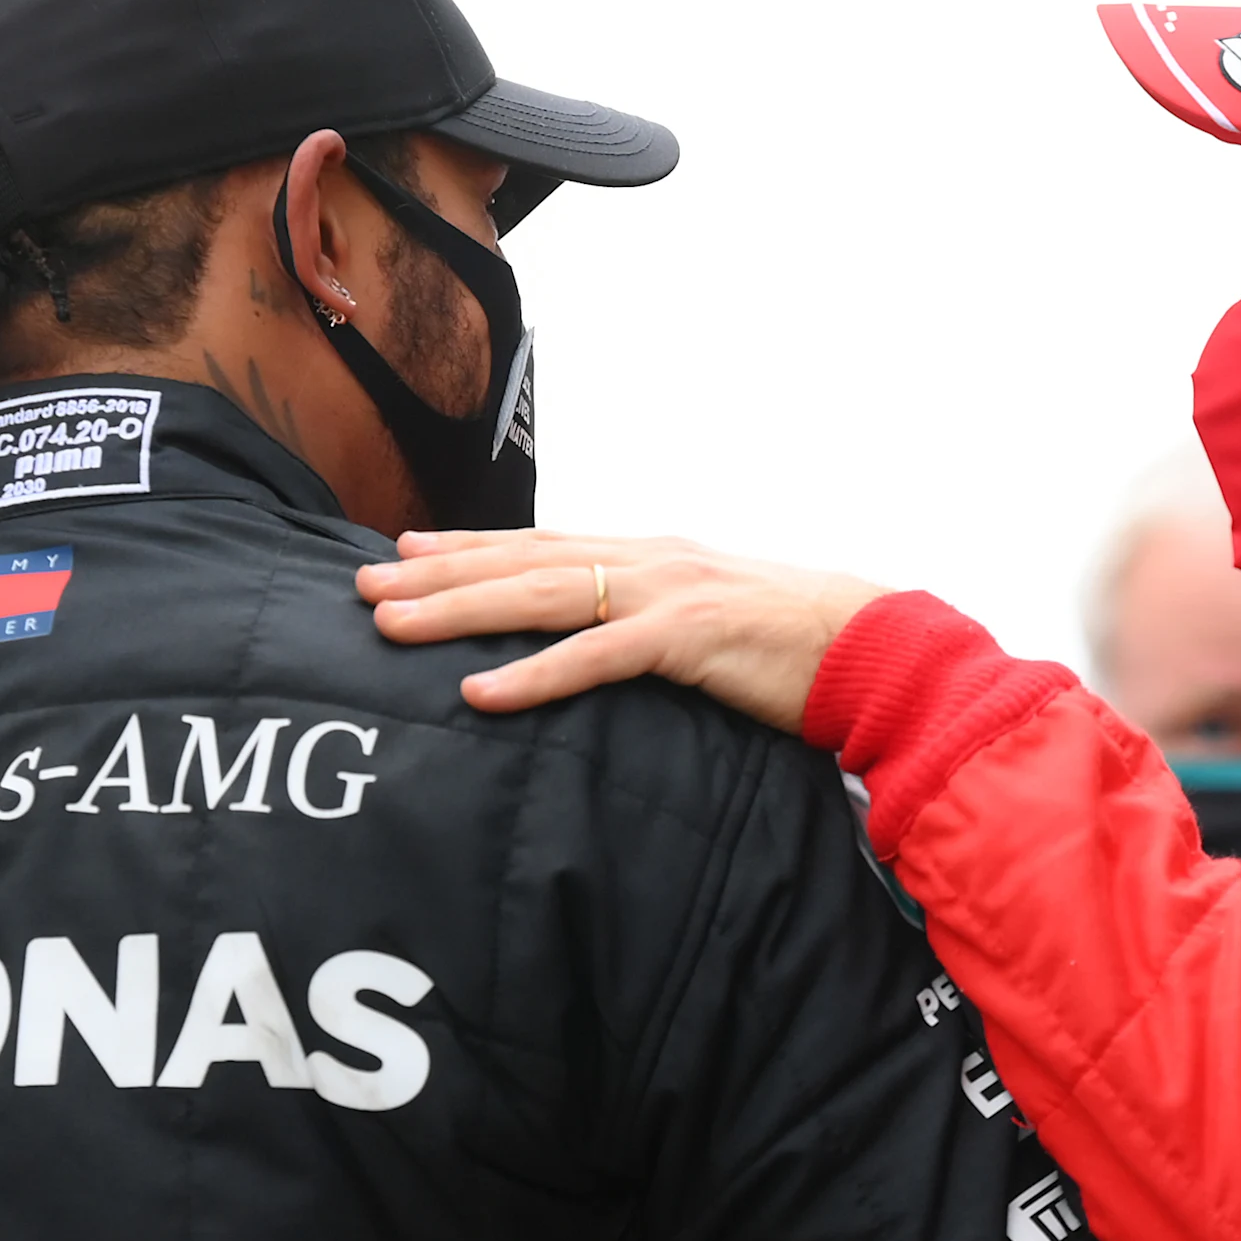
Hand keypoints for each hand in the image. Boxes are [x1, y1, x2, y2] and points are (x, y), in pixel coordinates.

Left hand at [361, 529, 885, 732]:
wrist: (878, 650)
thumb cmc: (798, 649)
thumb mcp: (712, 626)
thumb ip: (654, 625)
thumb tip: (606, 644)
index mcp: (651, 558)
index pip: (541, 546)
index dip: (467, 548)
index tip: (400, 550)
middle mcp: (648, 561)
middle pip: (522, 563)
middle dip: (436, 574)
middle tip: (362, 587)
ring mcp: (667, 595)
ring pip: (540, 597)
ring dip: (459, 610)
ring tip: (391, 625)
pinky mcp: (689, 639)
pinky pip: (594, 659)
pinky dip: (532, 676)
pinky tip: (477, 694)